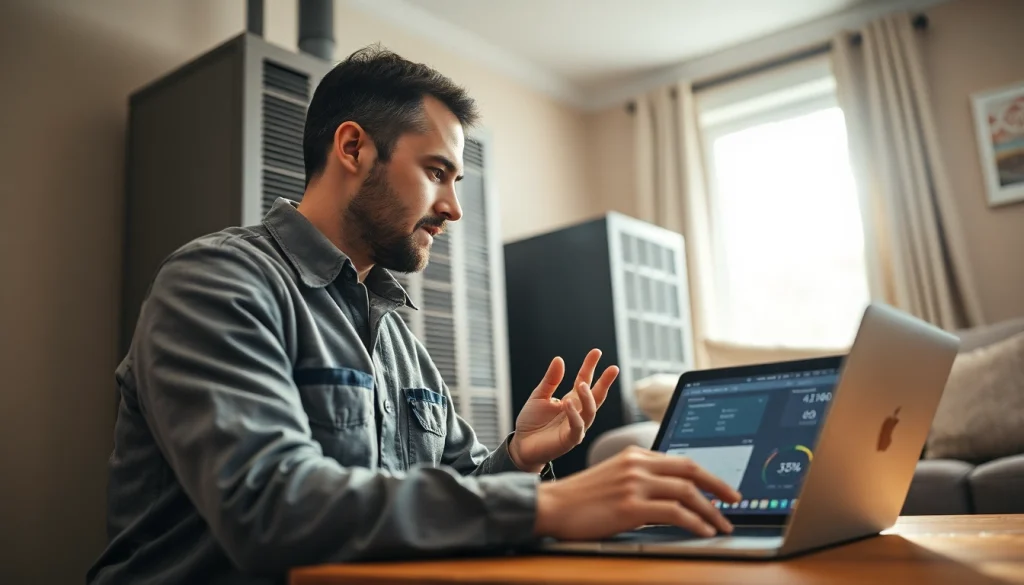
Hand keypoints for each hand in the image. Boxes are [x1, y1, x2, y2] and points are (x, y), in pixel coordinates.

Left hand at [509, 349, 618, 471]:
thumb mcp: (539, 396)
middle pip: (596, 396)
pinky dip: (574, 415)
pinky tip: (568, 403)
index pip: (584, 380)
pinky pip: (577, 427)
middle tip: (613, 368)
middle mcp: (577, 412)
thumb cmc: (531, 422)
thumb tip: (559, 359)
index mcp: (571, 400)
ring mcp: (576, 426)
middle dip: (605, 382)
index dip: (590, 366)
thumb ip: (551, 380)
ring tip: (582, 384)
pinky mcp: (569, 440)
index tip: (597, 352)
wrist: (521, 446)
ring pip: (590, 411)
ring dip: (588, 398)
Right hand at [534, 446, 742, 538]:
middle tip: (735, 502)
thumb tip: (673, 495)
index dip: (708, 474)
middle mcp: (637, 464)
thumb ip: (641, 478)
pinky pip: (674, 513)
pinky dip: (695, 522)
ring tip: (722, 525)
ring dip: (711, 511)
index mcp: (635, 454)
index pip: (681, 460)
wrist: (551, 506)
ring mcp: (634, 484)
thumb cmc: (581, 498)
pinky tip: (703, 531)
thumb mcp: (614, 478)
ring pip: (687, 492)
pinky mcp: (630, 506)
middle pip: (690, 470)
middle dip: (719, 487)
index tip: (722, 488)